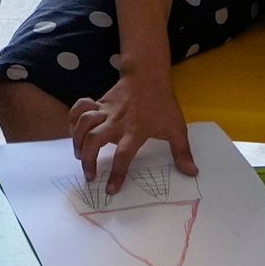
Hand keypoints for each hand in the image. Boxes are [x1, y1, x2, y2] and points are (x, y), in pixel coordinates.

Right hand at [72, 67, 194, 191]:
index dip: (116, 174)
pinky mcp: (98, 104)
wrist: (148, 75)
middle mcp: (117, 122)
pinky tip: (73, 131)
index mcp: (136, 131)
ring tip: (79, 155)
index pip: (123, 155)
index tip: (110, 190)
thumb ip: (182, 152)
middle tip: (90, 176)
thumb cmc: (162, 104)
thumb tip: (192, 173)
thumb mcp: (176, 128)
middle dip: (88, 160)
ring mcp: (106, 111)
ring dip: (77, 141)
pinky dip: (72, 119)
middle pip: (94, 140)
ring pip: (83, 124)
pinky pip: (79, 109)